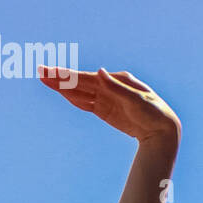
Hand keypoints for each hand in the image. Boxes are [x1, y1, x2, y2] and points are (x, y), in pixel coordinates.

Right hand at [38, 66, 181, 143]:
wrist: (162, 131)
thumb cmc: (154, 112)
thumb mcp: (137, 100)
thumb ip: (116, 88)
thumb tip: (99, 71)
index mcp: (118, 80)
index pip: (88, 78)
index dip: (69, 76)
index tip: (52, 73)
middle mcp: (110, 86)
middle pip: (80, 83)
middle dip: (60, 78)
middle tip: (40, 72)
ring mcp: (106, 99)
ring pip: (80, 92)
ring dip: (63, 87)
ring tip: (45, 80)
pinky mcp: (106, 111)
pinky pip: (86, 104)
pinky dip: (74, 99)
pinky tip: (62, 93)